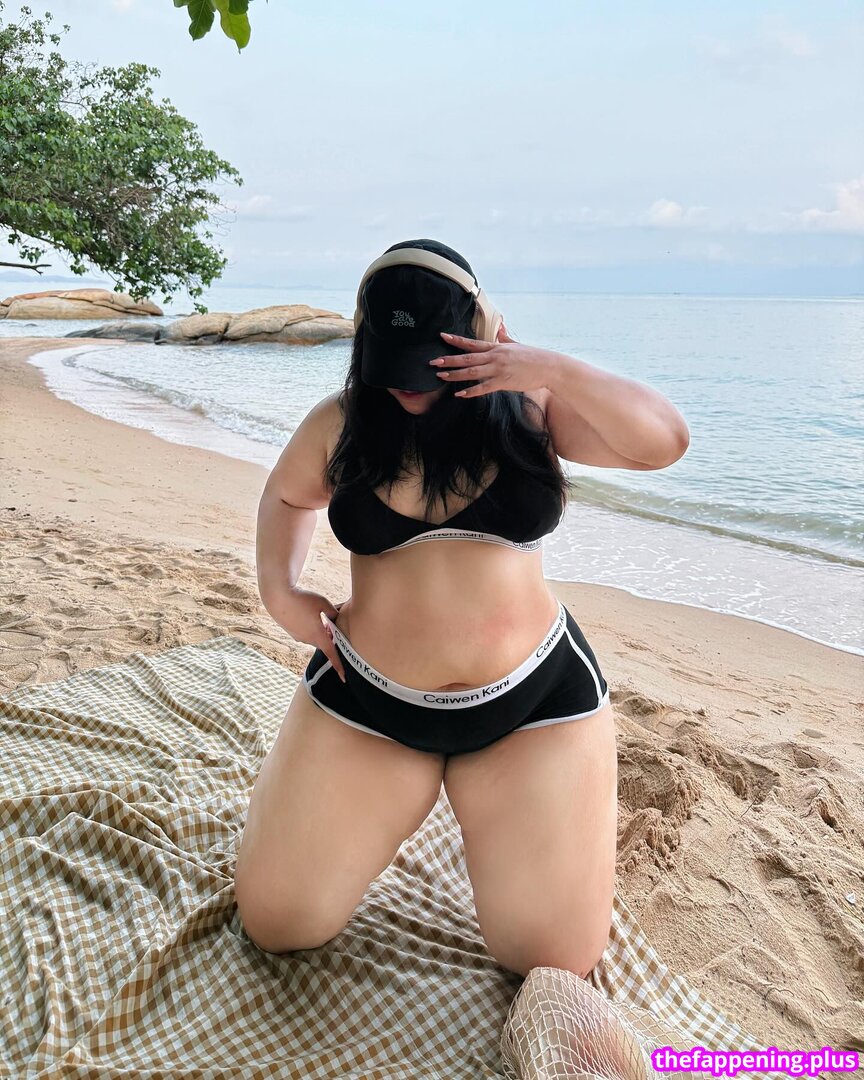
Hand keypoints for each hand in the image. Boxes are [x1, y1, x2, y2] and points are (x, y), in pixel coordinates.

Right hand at [272, 587, 346, 682]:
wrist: (278, 597)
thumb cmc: (302, 600)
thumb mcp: (322, 603)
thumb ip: (332, 613)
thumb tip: (336, 618)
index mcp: (317, 635)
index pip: (331, 654)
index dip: (338, 665)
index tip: (344, 677)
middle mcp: (307, 639)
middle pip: (324, 644)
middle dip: (330, 638)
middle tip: (335, 626)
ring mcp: (298, 636)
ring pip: (314, 638)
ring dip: (320, 632)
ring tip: (321, 618)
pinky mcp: (291, 631)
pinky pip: (305, 634)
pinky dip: (310, 628)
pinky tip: (308, 616)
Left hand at [429, 321, 558, 398]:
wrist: (548, 367)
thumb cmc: (533, 356)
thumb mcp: (516, 344)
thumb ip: (505, 337)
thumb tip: (500, 327)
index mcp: (496, 347)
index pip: (472, 342)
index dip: (456, 340)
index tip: (442, 337)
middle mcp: (495, 357)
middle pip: (467, 357)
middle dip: (449, 360)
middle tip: (433, 362)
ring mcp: (498, 370)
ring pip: (472, 371)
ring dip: (455, 374)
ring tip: (440, 376)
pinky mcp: (503, 383)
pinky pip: (483, 388)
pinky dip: (471, 391)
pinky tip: (459, 394)